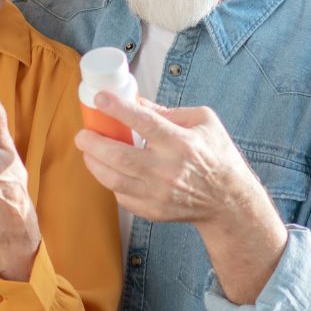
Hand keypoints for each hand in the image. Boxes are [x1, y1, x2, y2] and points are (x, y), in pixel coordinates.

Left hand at [74, 91, 286, 303]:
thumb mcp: (202, 122)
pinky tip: (108, 169)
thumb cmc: (216, 155)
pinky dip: (110, 181)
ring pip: (113, 179)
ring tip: (88, 150)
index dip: (118, 109)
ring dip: (93, 163)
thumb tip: (134, 101)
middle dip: (93, 143)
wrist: (228, 202)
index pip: (144, 123)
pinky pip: (121, 195)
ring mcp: (159, 194)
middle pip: (119, 157)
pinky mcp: (152, 211)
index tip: (100, 99)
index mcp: (181, 143)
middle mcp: (168, 170)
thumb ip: (167, 111)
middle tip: (83, 134)